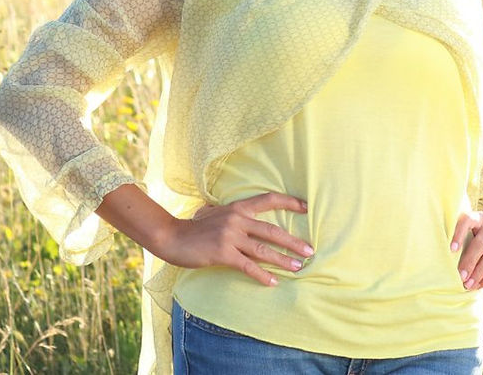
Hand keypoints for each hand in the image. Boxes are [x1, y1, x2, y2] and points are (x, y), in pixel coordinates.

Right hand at [157, 192, 312, 286]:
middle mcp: (238, 219)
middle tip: (310, 250)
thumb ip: (230, 212)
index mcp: (238, 207)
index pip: (269, 200)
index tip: (307, 207)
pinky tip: (273, 281)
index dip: (289, 202)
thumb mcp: (215, 212)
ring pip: (263, 250)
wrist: (173, 237)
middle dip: (293, 241)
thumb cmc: (195, 226)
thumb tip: (239, 212)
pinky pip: (247, 266)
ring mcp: (231, 236)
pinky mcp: (223, 253)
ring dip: (283, 260)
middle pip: (272, 230)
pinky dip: (262, 275)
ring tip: (298, 267)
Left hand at [450, 211, 482, 290]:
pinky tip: (480, 285)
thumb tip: (445, 265)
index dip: (459, 233)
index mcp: (480, 219)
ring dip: (478, 272)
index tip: (451, 250)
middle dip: (469, 261)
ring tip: (468, 285)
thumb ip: (462, 246)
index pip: (468, 219)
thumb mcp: (472, 242)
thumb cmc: (481, 250)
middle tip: (460, 276)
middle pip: (481, 241)